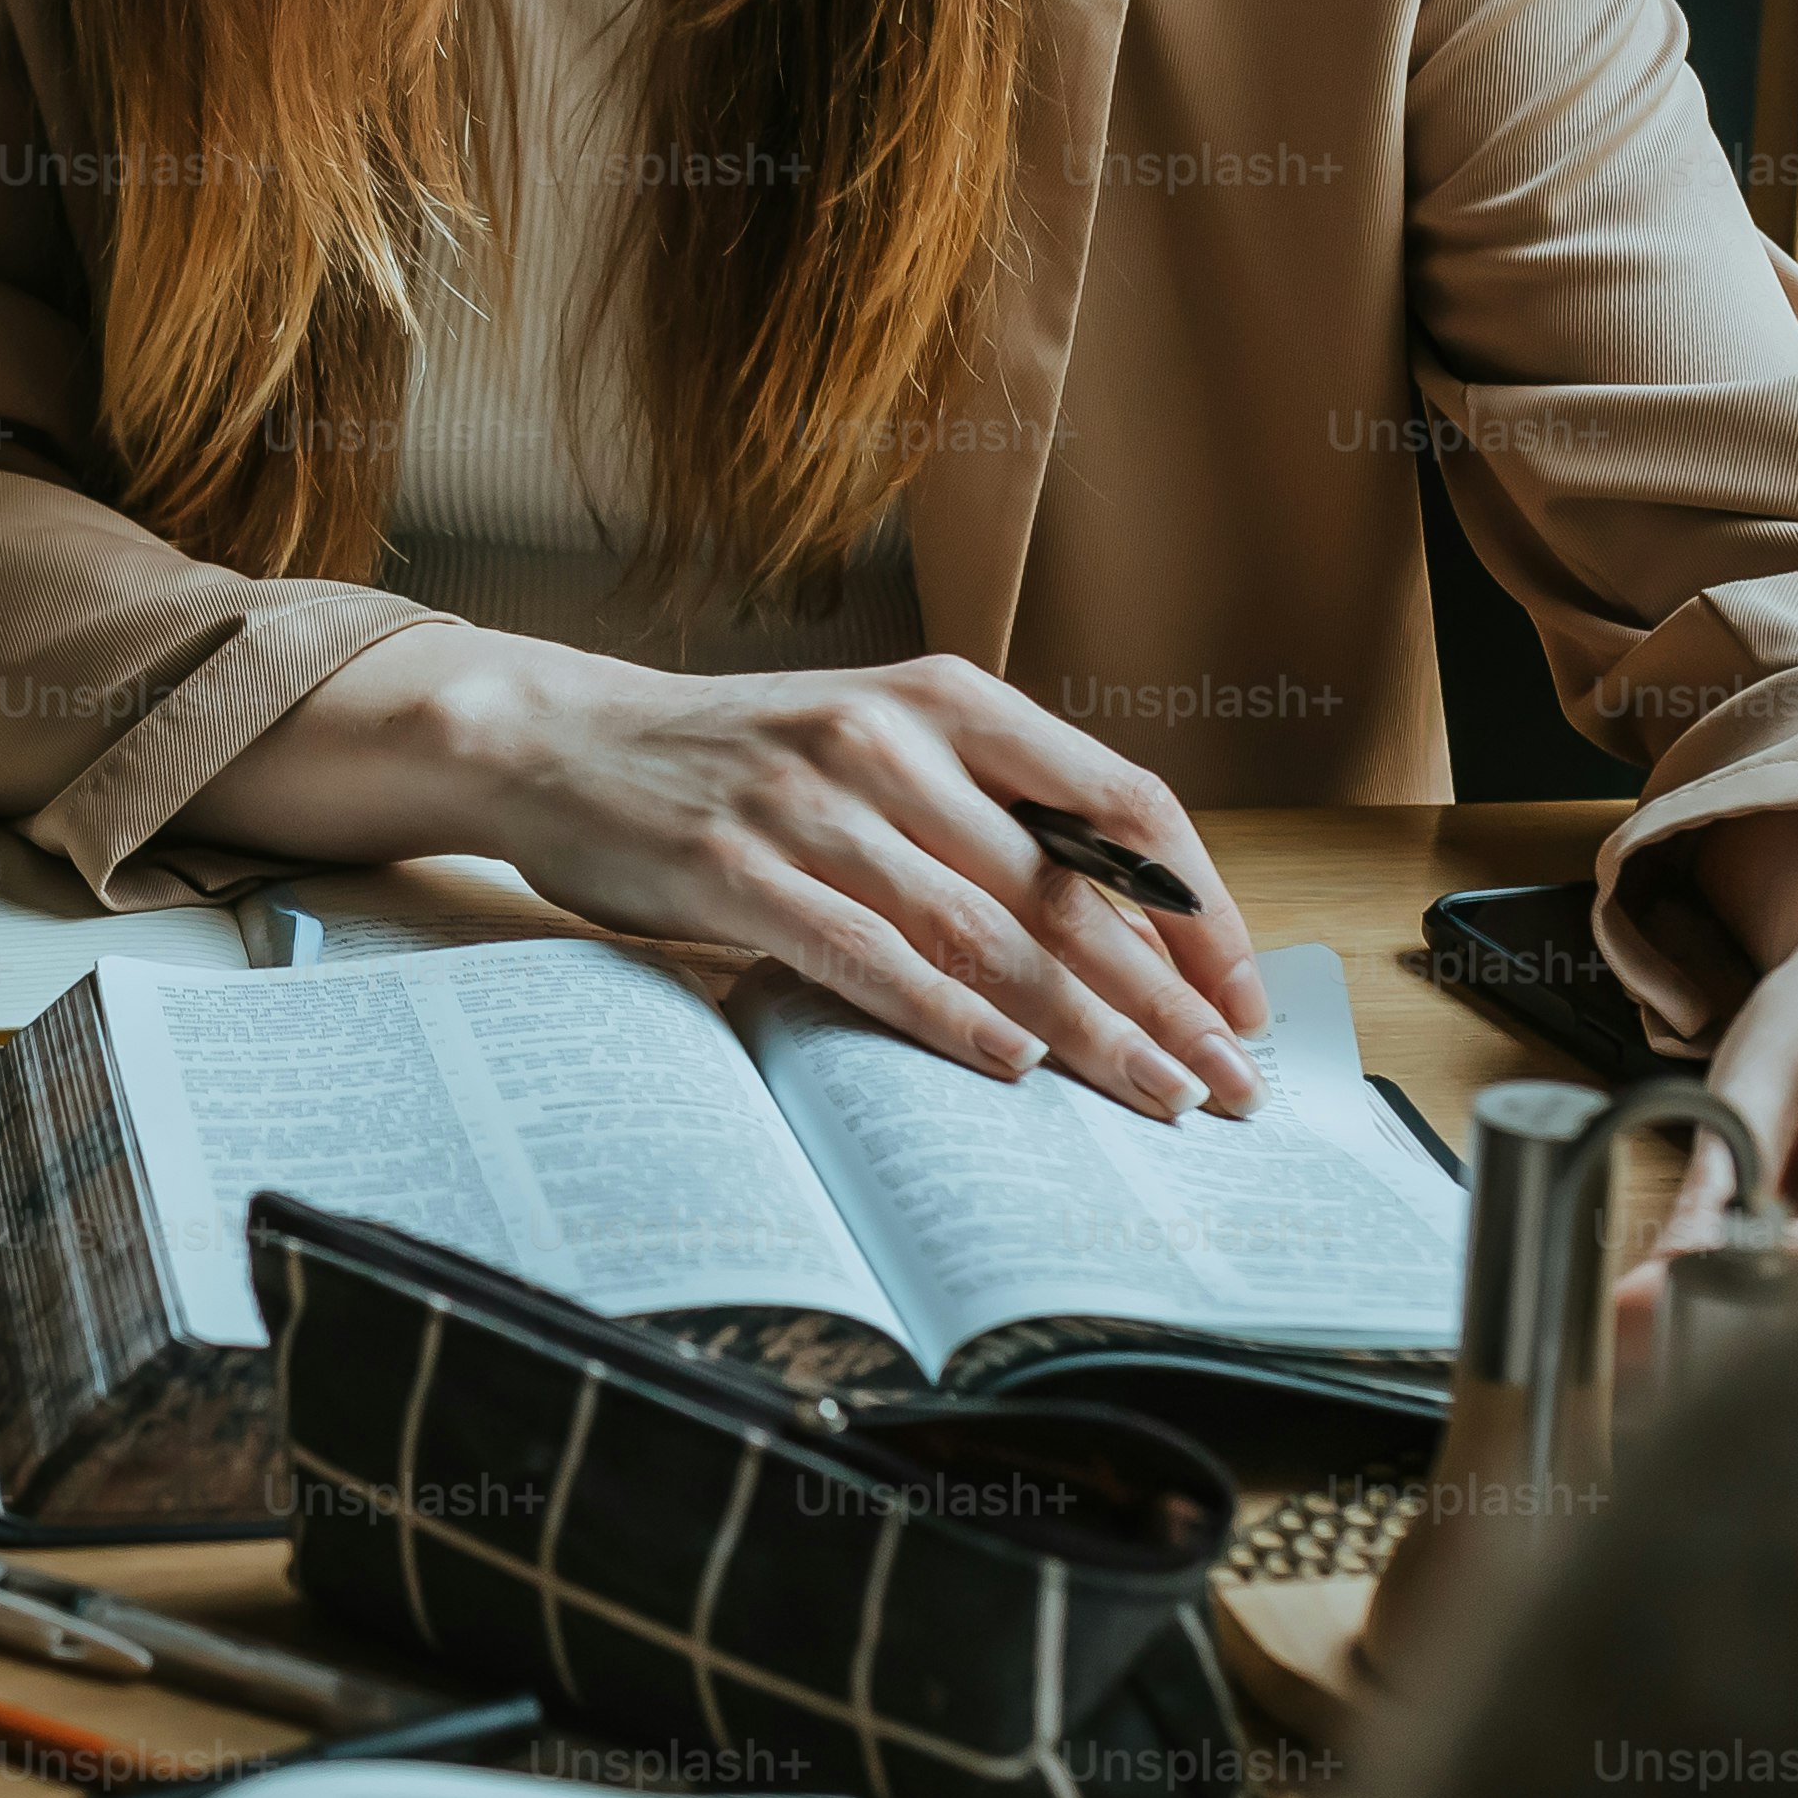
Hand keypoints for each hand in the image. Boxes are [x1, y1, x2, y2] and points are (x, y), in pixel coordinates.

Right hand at [315, 632, 1273, 1116]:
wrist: (556, 738)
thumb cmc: (731, 762)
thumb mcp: (873, 748)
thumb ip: (979, 814)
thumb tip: (1115, 935)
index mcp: (947, 699)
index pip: (1121, 804)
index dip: (1198, 910)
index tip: (1242, 997)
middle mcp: (891, 742)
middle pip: (1069, 888)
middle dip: (1165, 1001)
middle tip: (1230, 1085)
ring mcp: (813, 805)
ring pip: (986, 932)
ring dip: (1084, 1030)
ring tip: (1153, 1098)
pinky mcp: (735, 870)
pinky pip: (869, 955)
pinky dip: (948, 1016)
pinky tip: (1010, 1068)